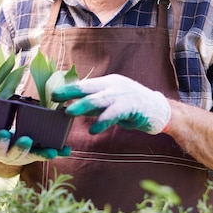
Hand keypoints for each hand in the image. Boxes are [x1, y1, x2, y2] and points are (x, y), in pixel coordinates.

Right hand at [0, 129, 70, 165]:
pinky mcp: (40, 152)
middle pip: (17, 152)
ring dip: (44, 153)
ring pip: (36, 154)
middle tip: (25, 138)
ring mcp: (28, 154)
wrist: (7, 149)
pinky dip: (60, 151)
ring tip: (52, 151)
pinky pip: (51, 152)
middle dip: (21, 146)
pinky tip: (67, 150)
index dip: (0, 140)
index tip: (3, 132)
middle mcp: (13, 153)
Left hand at [52, 74, 170, 134]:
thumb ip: (94, 106)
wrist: (159, 111)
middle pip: (88, 88)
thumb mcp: (110, 104)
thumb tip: (72, 109)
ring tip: (69, 112)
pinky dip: (102, 121)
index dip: (69, 89)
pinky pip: (114, 113)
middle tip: (55, 97)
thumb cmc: (132, 108)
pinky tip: (93, 129)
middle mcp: (114, 85)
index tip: (53, 94)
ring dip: (83, 105)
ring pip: (99, 99)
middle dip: (71, 92)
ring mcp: (123, 94)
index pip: (85, 84)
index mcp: (108, 82)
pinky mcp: (132, 106)